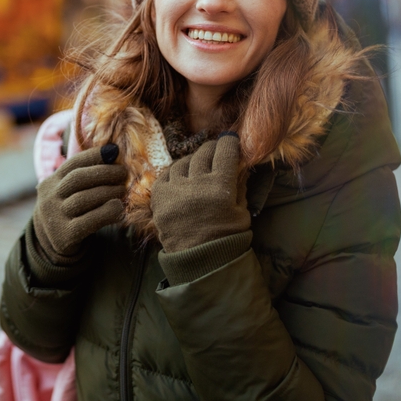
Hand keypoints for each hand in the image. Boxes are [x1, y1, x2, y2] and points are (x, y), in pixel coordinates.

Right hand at [33, 144, 126, 264]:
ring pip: (84, 199)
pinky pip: (90, 221)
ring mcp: (55, 217)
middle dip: (104, 172)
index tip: (114, 150)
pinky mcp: (65, 236)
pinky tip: (119, 209)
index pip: (72, 164)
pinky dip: (107, 212)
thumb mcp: (69, 191)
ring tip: (124, 190)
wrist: (52, 242)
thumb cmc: (70, 210)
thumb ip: (85, 175)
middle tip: (124, 173)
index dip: (94, 155)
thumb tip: (114, 152)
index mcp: (51, 182)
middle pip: (77, 179)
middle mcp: (50, 198)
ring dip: (109, 192)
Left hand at [150, 133, 249, 252]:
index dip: (229, 142)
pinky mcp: (158, 198)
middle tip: (216, 152)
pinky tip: (182, 180)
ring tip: (198, 169)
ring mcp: (174, 190)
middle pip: (204, 153)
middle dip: (212, 150)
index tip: (231, 140)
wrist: (200, 261)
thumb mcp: (241, 210)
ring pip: (183, 162)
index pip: (225, 151)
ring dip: (193, 162)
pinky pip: (166, 175)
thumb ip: (239, 185)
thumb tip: (240, 163)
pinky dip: (175, 174)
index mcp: (221, 187)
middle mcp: (196, 184)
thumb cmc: (227, 237)